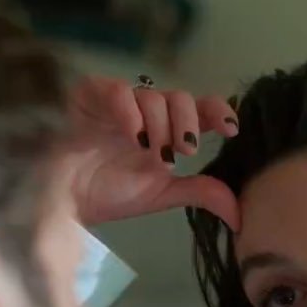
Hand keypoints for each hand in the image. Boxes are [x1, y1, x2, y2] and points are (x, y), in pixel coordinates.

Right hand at [63, 76, 240, 230]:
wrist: (65, 200)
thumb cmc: (110, 192)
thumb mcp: (161, 194)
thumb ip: (200, 193)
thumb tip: (241, 214)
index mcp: (168, 129)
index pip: (201, 108)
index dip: (220, 111)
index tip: (231, 130)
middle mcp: (148, 111)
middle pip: (180, 99)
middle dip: (187, 124)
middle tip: (183, 152)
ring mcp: (121, 101)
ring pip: (153, 96)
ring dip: (160, 125)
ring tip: (153, 154)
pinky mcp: (92, 95)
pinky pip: (118, 92)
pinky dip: (130, 113)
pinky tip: (133, 137)